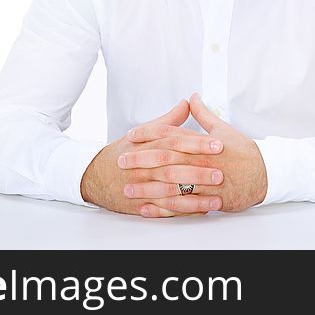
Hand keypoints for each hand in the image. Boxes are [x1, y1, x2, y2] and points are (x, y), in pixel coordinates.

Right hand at [80, 99, 223, 215]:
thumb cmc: (122, 153)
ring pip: (171, 192)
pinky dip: (183, 212)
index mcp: (147, 146)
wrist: (94, 176)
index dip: (197, 143)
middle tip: (221, 172)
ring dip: (195, 196)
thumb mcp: (142, 134)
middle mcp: (144, 167)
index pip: (175, 142)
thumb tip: (187, 103)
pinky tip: (201, 211)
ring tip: (217, 197)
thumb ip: (168, 120)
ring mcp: (142, 187)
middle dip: (198, 171)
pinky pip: (165, 210)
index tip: (218, 144)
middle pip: (174, 167)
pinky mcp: (141, 205)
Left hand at [126, 92, 267, 215]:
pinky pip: (182, 206)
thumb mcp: (222, 129)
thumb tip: (192, 97)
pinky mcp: (208, 200)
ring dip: (147, 187)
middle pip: (165, 159)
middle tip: (121, 160)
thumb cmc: (243, 151)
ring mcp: (204, 182)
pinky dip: (163, 209)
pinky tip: (147, 208)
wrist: (264, 173)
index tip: (132, 135)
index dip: (149, 133)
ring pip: (170, 185)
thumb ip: (203, 114)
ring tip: (128, 188)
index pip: (171, 135)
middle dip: (141, 160)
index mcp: (202, 142)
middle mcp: (200, 161)